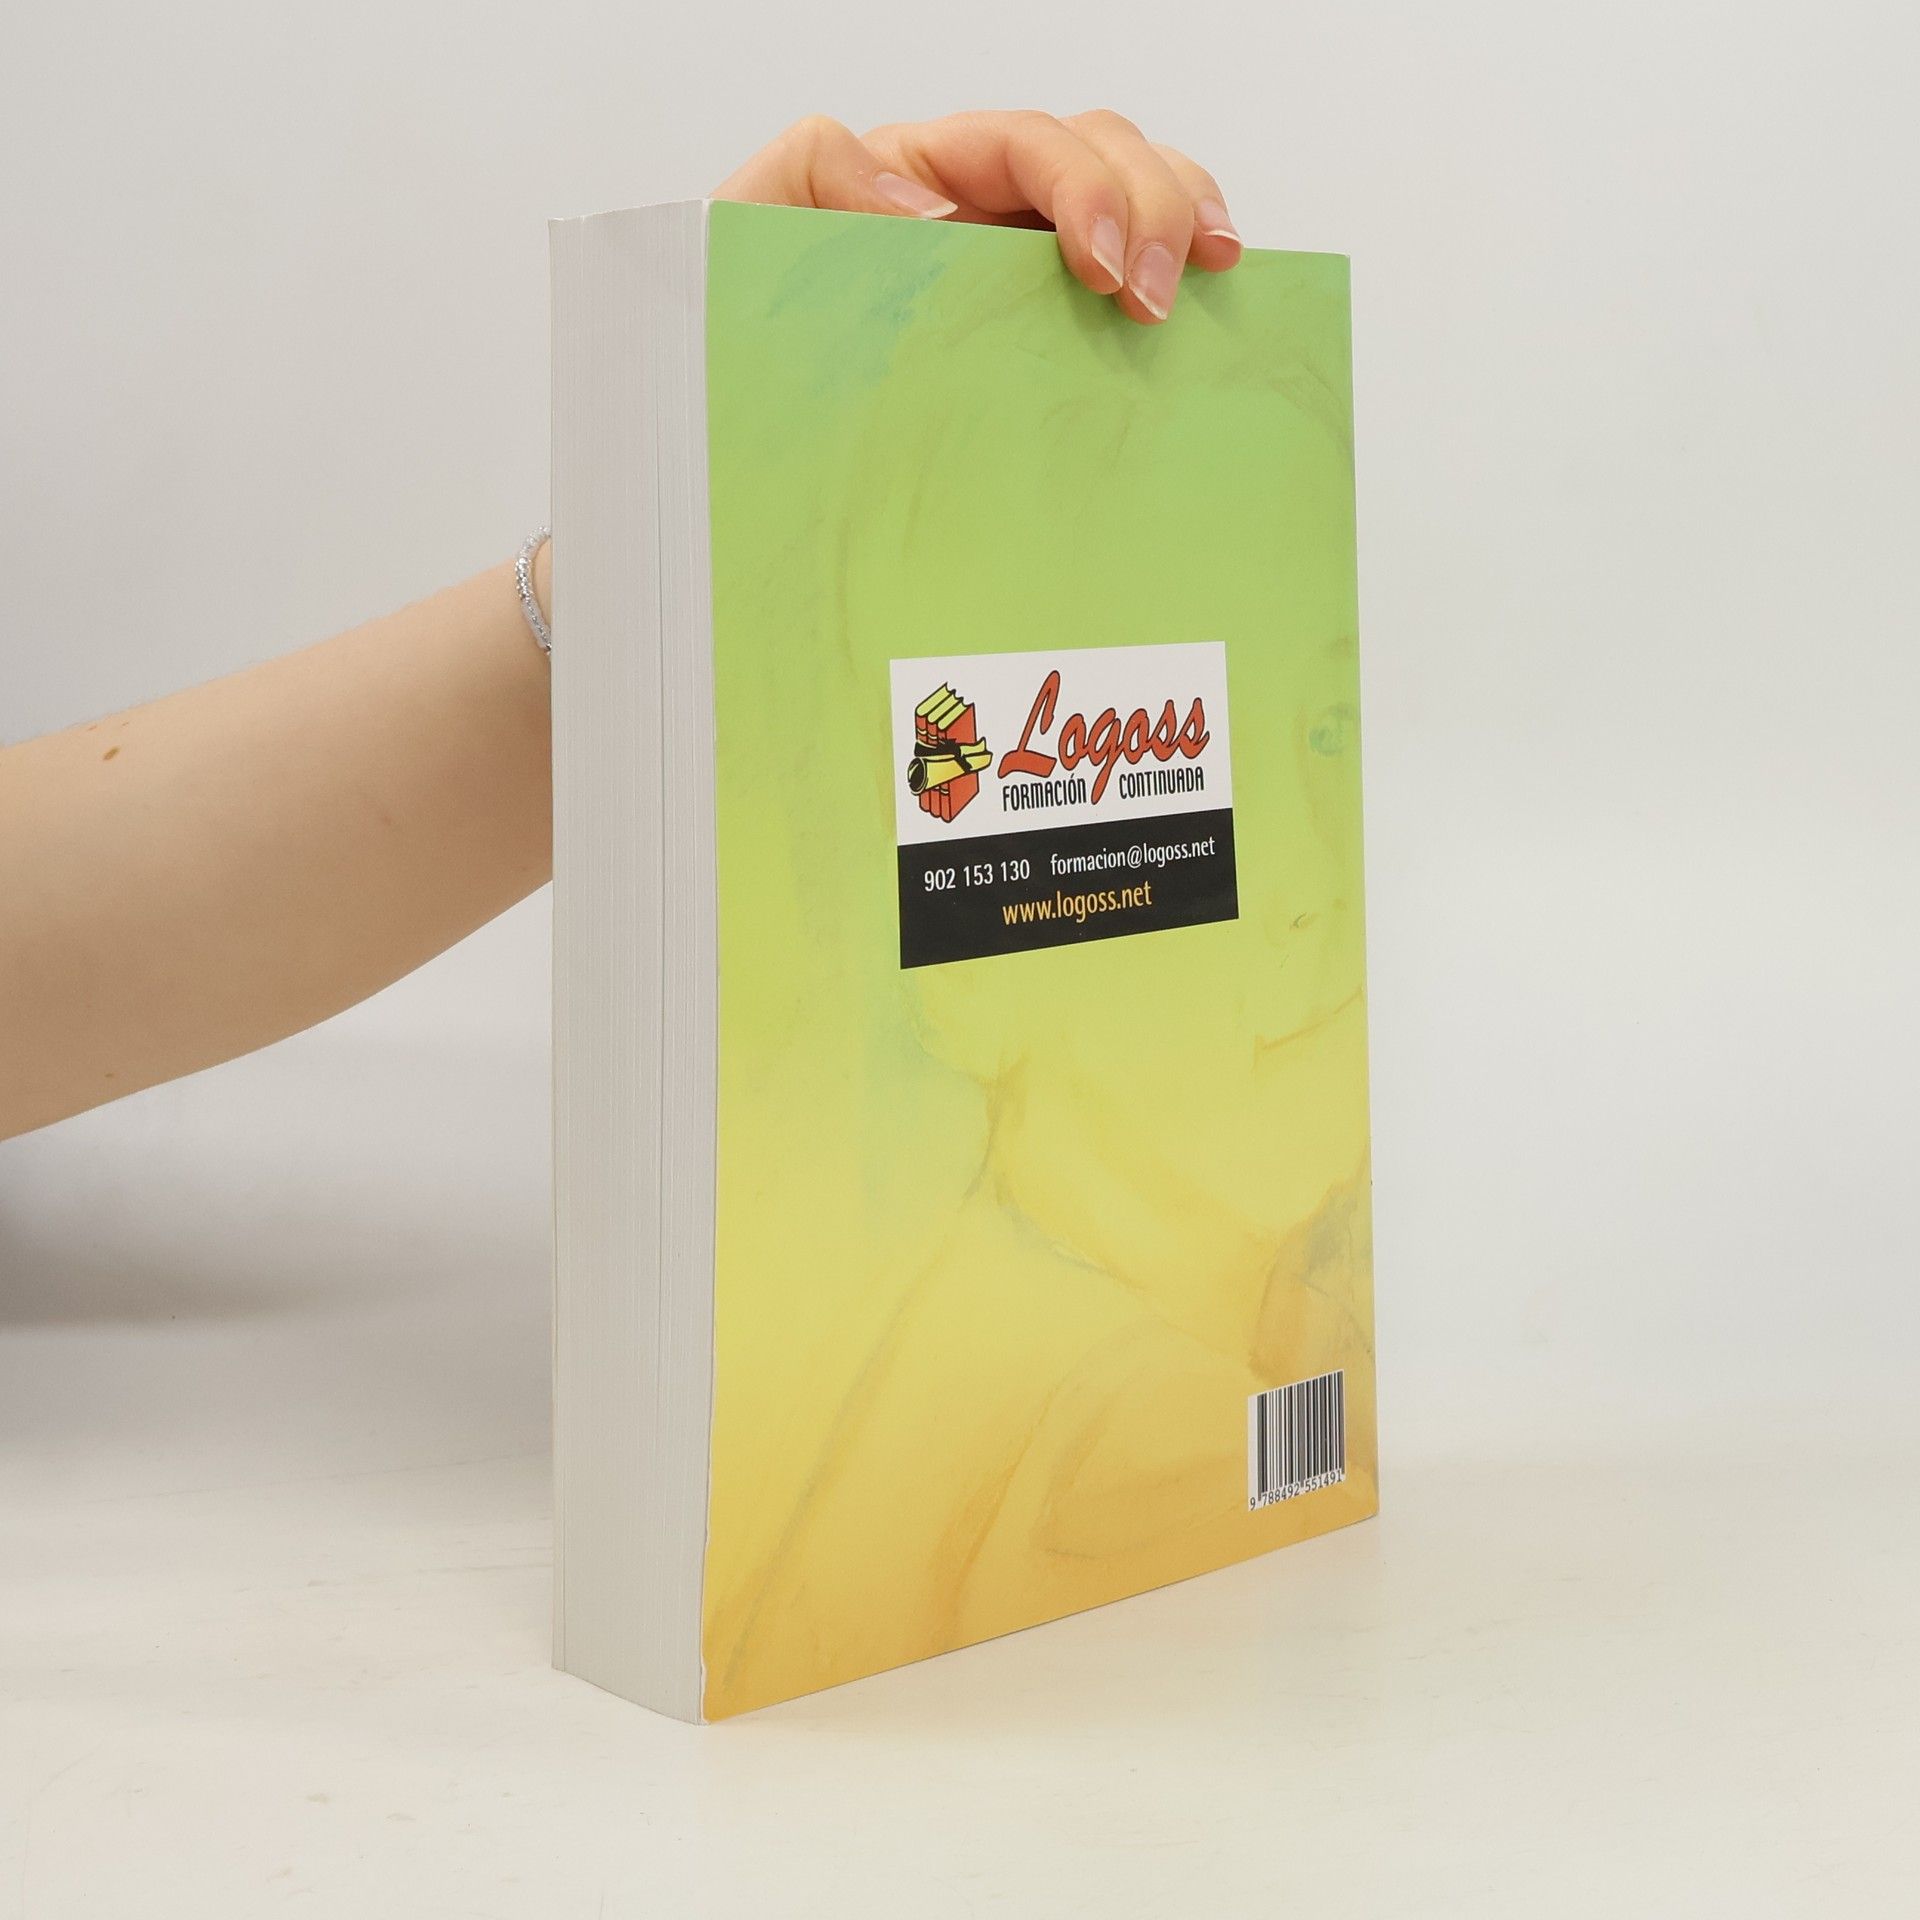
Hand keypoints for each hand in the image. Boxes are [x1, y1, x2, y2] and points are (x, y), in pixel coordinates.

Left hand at [713, 109, 1240, 325]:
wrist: (740, 438)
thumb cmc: (737, 340)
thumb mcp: (743, 236)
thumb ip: (810, 177)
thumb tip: (925, 205)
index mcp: (914, 177)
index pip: (1024, 143)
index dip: (1081, 187)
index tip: (1101, 268)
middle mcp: (980, 207)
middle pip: (1099, 150)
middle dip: (1149, 206)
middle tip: (1155, 299)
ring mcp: (1021, 267)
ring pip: (1133, 192)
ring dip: (1182, 220)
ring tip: (1209, 277)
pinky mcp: (1045, 332)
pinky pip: (1131, 271)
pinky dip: (1181, 266)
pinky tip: (1212, 298)